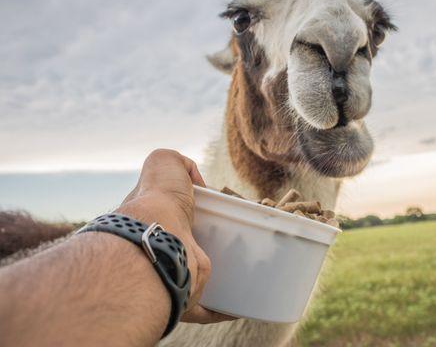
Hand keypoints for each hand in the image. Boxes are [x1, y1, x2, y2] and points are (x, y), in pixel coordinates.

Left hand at [118, 149, 233, 323]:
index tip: (213, 214)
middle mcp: (159, 250)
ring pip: (196, 277)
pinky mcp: (186, 298)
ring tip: (246, 265)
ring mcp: (171, 275)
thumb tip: (193, 177)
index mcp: (152, 221)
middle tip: (235, 239)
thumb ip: (176, 162)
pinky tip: (244, 301)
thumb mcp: (163, 163)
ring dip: (218, 275)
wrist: (157, 237)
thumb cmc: (157, 199)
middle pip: (186, 248)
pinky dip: (225, 308)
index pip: (170, 218)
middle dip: (207, 245)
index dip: (190, 214)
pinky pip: (207, 309)